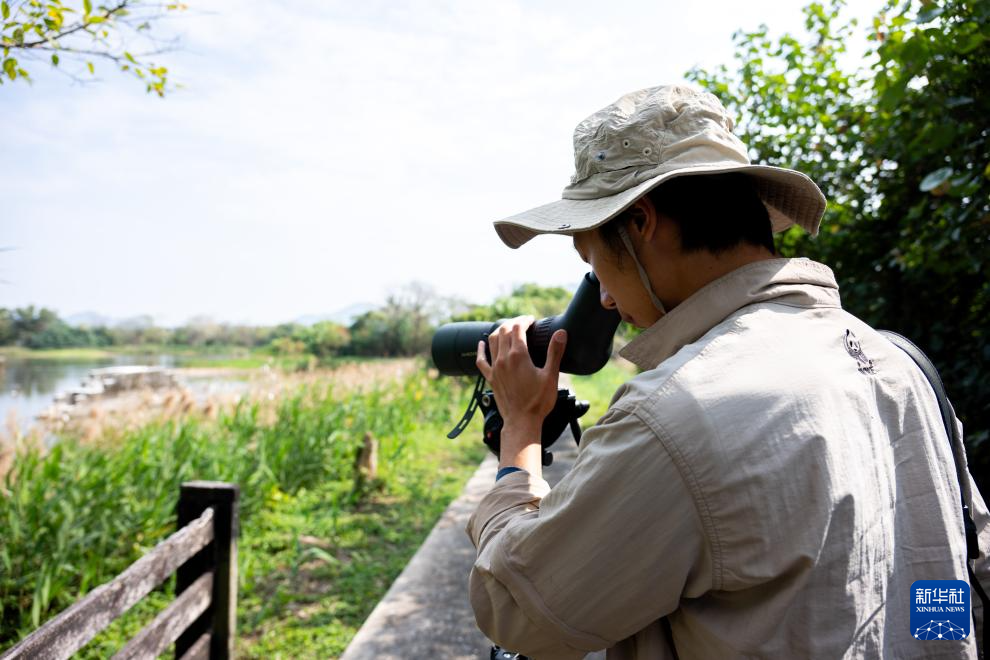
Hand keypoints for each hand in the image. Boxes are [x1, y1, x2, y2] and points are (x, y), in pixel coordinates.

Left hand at [475, 316, 566, 473]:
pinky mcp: (491, 378)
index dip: (525, 320)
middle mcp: (503, 359)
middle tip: (523, 322)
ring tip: (508, 328)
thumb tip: (561, 333)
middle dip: (513, 323)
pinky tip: (482, 343)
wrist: (522, 422)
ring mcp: (495, 368)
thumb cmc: (538, 402)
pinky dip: (481, 349)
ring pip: (492, 341)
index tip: (532, 319)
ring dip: (500, 331)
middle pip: (504, 331)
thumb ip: (555, 352)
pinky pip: (481, 360)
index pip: (518, 328)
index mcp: (518, 356)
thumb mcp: (550, 376)